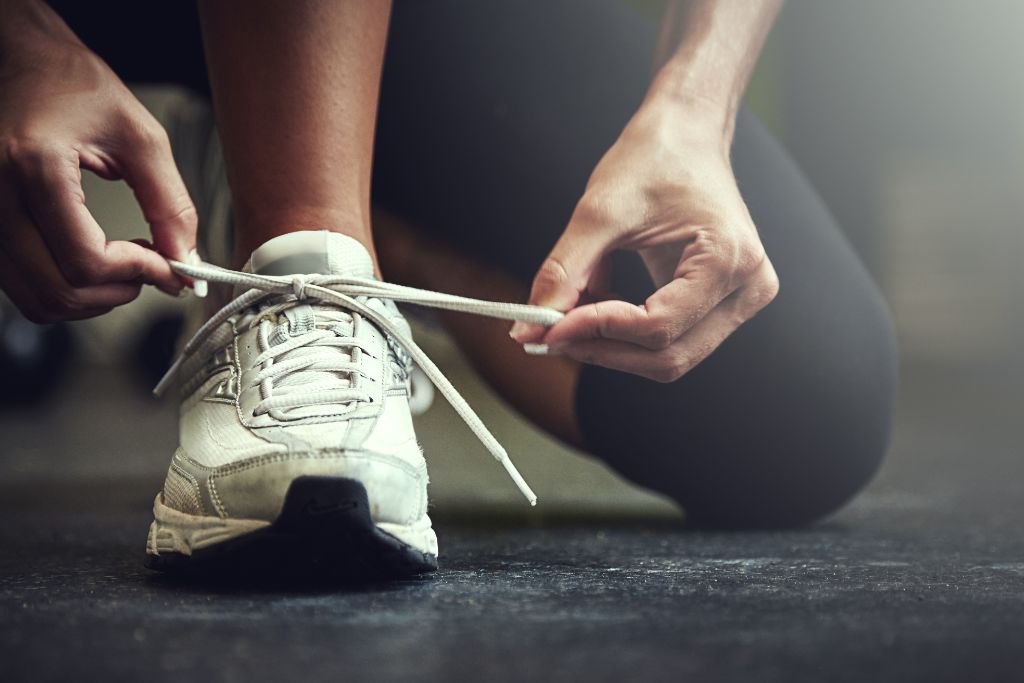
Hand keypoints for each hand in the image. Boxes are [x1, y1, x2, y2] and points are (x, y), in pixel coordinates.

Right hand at [0, 1, 195, 321]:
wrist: (22, 61)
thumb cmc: (71, 84)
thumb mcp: (140, 136)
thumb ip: (170, 203)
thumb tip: (185, 260)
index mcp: (32, 166)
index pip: (86, 261)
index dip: (138, 274)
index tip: (170, 268)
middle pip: (60, 290)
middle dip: (117, 292)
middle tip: (151, 269)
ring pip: (37, 299)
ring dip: (92, 297)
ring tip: (124, 264)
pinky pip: (21, 285)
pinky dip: (65, 287)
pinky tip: (93, 259)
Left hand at [510, 101, 778, 381]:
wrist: (686, 134)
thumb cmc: (653, 158)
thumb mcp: (599, 211)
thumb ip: (565, 272)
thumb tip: (529, 329)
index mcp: (730, 258)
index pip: (658, 326)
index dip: (598, 332)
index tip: (548, 329)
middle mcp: (749, 286)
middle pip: (668, 355)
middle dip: (603, 349)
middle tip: (550, 335)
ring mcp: (742, 299)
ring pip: (669, 356)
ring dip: (613, 346)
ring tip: (571, 315)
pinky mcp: (725, 304)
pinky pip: (672, 339)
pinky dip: (626, 333)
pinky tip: (597, 306)